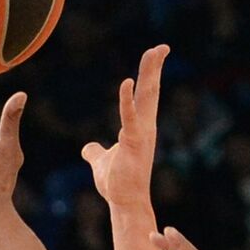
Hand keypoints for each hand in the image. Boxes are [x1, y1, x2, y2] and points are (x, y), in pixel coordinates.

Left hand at [81, 44, 169, 206]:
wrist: (124, 202)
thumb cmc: (117, 183)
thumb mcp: (102, 162)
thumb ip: (96, 152)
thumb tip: (88, 148)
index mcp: (140, 127)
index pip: (147, 95)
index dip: (150, 75)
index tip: (156, 55)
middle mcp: (146, 127)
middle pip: (151, 91)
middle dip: (155, 67)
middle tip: (161, 46)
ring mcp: (141, 134)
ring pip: (146, 98)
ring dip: (149, 74)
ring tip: (153, 53)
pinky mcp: (133, 143)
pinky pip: (129, 117)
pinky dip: (127, 100)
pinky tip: (127, 82)